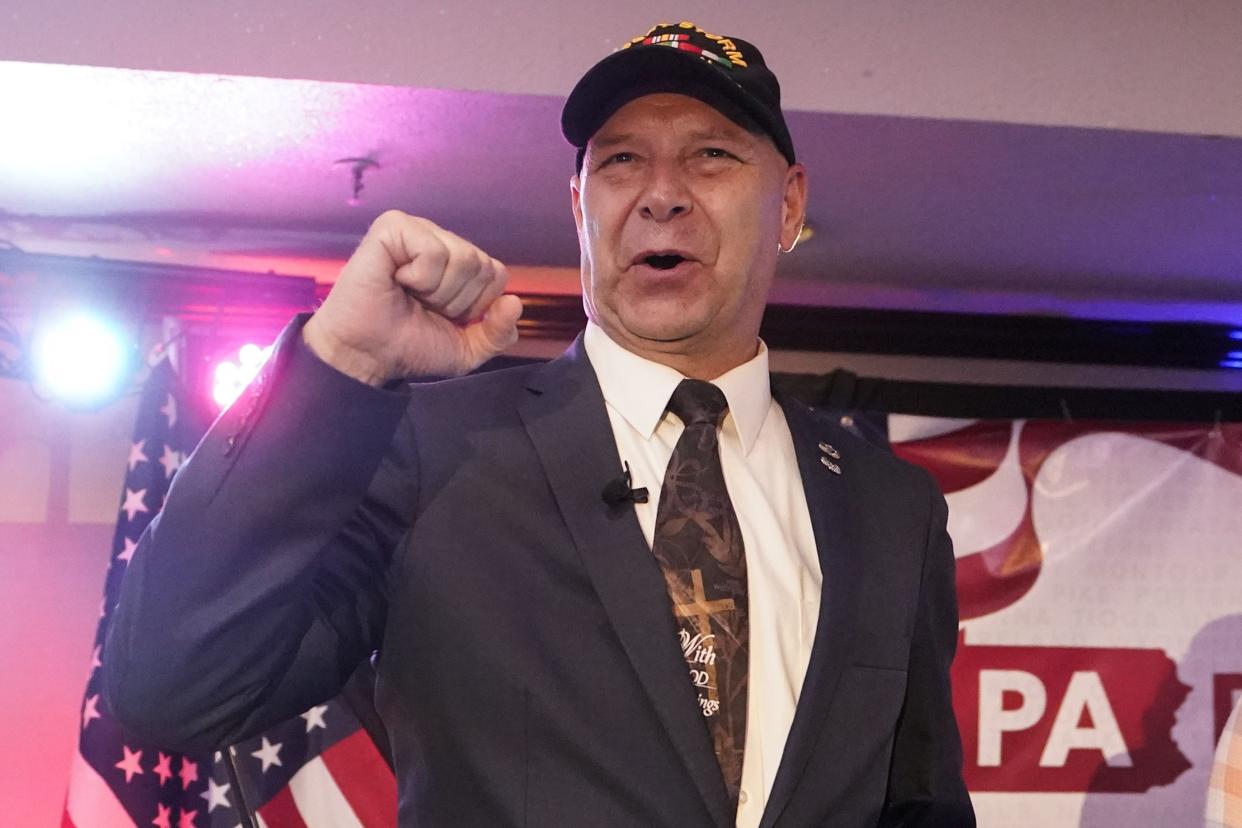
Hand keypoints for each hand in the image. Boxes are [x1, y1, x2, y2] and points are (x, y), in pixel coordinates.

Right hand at [303, 211, 522, 384]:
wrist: (367, 356)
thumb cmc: (410, 347)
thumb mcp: (467, 349)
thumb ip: (499, 333)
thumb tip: (515, 303)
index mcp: (459, 264)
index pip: (497, 274)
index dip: (476, 307)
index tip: (444, 317)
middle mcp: (441, 241)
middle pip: (482, 265)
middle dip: (456, 301)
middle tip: (422, 306)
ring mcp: (418, 230)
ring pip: (463, 257)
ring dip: (436, 291)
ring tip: (408, 293)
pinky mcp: (393, 227)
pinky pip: (433, 250)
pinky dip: (419, 277)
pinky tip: (397, 280)